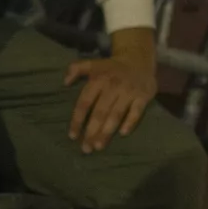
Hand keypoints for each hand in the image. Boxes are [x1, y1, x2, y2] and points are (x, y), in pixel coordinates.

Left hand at [66, 28, 156, 152]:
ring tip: (99, 146)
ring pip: (116, 114)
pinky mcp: (143, 96)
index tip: (72, 136)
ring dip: (107, 131)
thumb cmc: (110, 68)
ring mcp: (128, 92)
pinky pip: (136, 112)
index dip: (78, 119)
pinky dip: (130, 122)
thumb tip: (64, 83)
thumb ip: (75, 69)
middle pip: (100, 112)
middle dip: (92, 131)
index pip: (84, 103)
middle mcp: (112, 87)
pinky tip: (123, 134)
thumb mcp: (91, 64)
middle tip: (86, 149)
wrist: (138, 59)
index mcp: (97, 80)